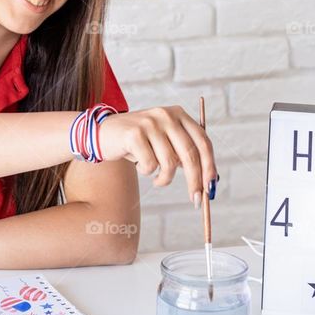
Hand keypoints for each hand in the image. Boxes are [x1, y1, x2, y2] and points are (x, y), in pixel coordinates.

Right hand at [95, 106, 217, 201]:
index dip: (209, 165)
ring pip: (170, 163)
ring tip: (156, 177)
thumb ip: (184, 152)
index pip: (203, 141)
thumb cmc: (139, 142)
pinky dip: (146, 172)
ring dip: (164, 178)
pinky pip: (150, 165)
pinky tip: (140, 165)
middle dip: (195, 180)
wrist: (103, 133)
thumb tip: (209, 179)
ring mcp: (149, 123)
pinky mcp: (133, 134)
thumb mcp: (165, 140)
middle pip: (190, 153)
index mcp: (178, 114)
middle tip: (195, 199)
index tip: (211, 185)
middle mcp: (166, 115)